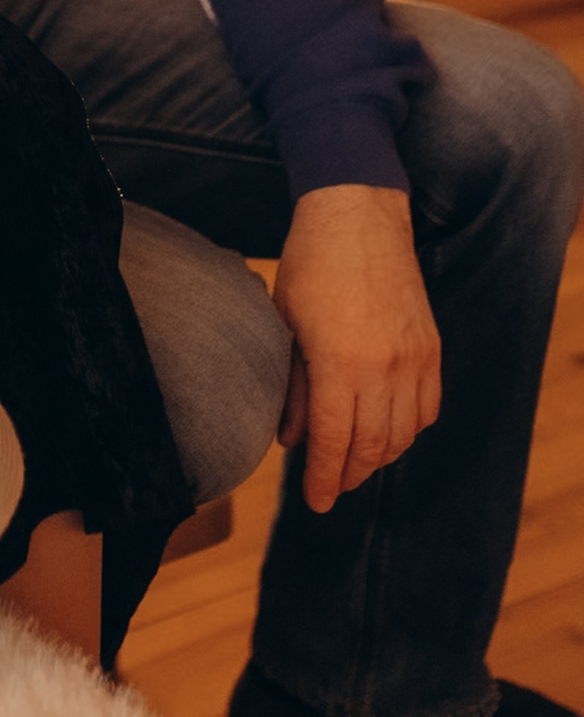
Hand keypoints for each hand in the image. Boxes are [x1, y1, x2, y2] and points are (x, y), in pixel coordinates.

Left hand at [273, 185, 441, 512]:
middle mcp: (383, 367)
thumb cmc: (311, 265)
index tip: (316, 502)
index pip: (334, 440)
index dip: (325, 477)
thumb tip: (291, 439)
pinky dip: (410, 429)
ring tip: (357, 465)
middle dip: (351, 475)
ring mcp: (412, 358)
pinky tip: (390, 432)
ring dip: (381, 456)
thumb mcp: (285, 323)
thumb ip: (290, 386)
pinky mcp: (430, 347)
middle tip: (332, 490)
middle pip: (373, 446)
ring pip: (404, 433)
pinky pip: (428, 406)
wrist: (357, 215)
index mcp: (339, 362)